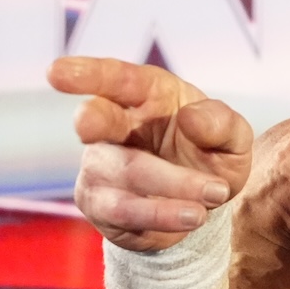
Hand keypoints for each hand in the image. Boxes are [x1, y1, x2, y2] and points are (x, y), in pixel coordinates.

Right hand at [47, 57, 251, 252]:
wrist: (201, 204)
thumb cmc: (210, 154)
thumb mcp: (233, 139)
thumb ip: (222, 124)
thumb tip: (190, 117)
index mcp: (146, 94)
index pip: (115, 78)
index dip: (87, 73)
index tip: (56, 72)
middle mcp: (114, 126)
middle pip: (97, 119)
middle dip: (91, 120)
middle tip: (86, 125)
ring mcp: (101, 166)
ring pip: (123, 174)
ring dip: (169, 187)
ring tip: (210, 198)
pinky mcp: (99, 204)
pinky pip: (124, 212)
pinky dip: (161, 216)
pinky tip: (192, 216)